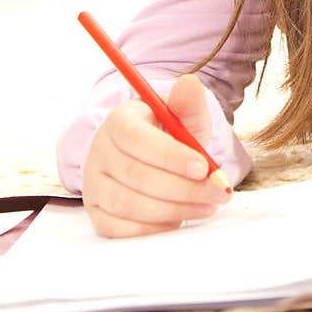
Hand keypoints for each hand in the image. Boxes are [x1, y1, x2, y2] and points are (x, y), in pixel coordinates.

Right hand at [82, 74, 231, 237]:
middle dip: (183, 188)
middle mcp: (99, 151)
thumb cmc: (168, 135)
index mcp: (119, 121)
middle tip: (218, 193)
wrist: (149, 157)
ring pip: (128, 204)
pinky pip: (119, 228)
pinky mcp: (96, 212)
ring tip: (206, 206)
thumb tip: (189, 83)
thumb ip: (189, 104)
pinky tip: (178, 220)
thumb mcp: (182, 117)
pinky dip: (152, 228)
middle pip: (135, 175)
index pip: (137, 139)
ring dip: (173, 209)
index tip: (203, 167)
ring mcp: (93, 184)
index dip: (170, 156)